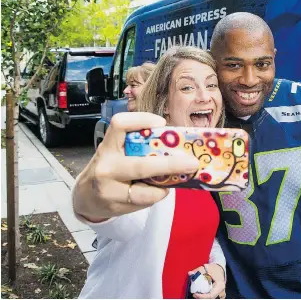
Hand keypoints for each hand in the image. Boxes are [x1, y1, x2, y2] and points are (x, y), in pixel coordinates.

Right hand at [72, 112, 199, 220]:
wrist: (85, 197)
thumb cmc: (109, 169)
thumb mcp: (116, 153)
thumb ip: (137, 147)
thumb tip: (175, 144)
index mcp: (108, 146)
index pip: (120, 125)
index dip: (141, 120)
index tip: (161, 123)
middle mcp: (106, 166)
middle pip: (142, 165)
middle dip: (171, 165)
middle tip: (191, 163)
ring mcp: (109, 188)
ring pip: (147, 189)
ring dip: (165, 186)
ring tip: (171, 181)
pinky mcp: (115, 205)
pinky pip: (145, 200)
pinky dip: (156, 196)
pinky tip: (155, 192)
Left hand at [188, 264, 225, 298]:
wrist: (219, 268)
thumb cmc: (214, 268)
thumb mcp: (206, 267)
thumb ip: (198, 271)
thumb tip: (190, 273)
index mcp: (220, 285)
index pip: (211, 295)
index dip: (202, 296)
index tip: (194, 294)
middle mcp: (221, 291)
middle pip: (211, 298)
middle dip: (202, 298)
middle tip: (194, 294)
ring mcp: (221, 293)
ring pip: (212, 298)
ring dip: (204, 297)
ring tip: (198, 294)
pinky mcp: (219, 294)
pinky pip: (212, 298)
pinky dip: (206, 297)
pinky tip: (202, 294)